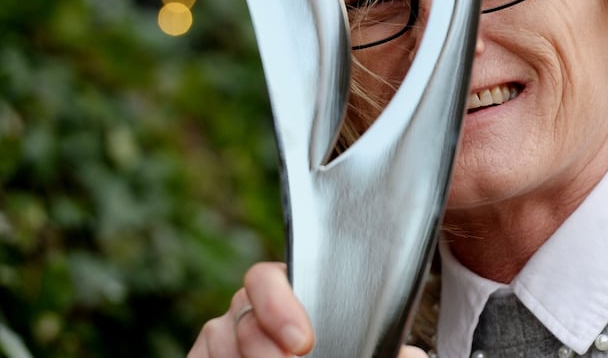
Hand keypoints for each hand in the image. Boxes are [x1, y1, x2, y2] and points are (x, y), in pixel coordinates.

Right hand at [187, 262, 429, 356]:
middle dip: (263, 344)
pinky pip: (198, 357)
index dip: (280, 304)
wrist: (315, 357)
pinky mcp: (202, 357)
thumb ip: (388, 351)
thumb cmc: (342, 351)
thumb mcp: (367, 352)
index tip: (302, 343)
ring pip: (218, 337)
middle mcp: (251, 310)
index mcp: (293, 294)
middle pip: (242, 311)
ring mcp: (222, 336)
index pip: (269, 278)